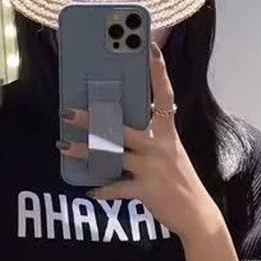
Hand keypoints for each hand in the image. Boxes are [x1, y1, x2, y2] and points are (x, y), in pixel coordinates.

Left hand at [59, 44, 221, 239]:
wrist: (196, 213)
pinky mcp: (146, 189)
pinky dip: (102, 190)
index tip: (150, 47)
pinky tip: (90, 190)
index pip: (165, 95)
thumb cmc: (179, 179)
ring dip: (85, 152)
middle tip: (68, 113)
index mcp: (168, 132)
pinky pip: (117, 188)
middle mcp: (159, 145)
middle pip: (120, 126)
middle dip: (91, 120)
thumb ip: (150, 136)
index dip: (158, 71)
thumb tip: (120, 124)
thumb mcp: (170, 151)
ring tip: (64, 147)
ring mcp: (152, 167)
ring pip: (111, 155)